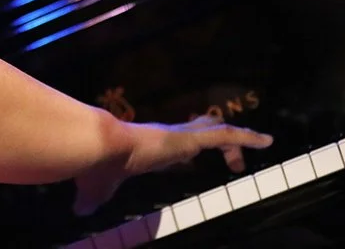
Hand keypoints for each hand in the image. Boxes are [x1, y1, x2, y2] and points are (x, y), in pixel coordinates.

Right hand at [73, 115, 272, 216]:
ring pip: (218, 132)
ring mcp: (180, 136)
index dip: (190, 148)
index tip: (195, 158)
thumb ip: (91, 200)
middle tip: (235, 162)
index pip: (178, 145)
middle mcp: (168, 138)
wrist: (100, 151)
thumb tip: (77, 211)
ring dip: (240, 142)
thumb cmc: (100, 169)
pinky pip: (226, 135)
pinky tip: (267, 141)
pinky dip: (248, 137)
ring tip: (262, 146)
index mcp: (151, 149)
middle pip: (202, 132)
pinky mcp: (188, 138)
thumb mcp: (97, 191)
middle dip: (220, 143)